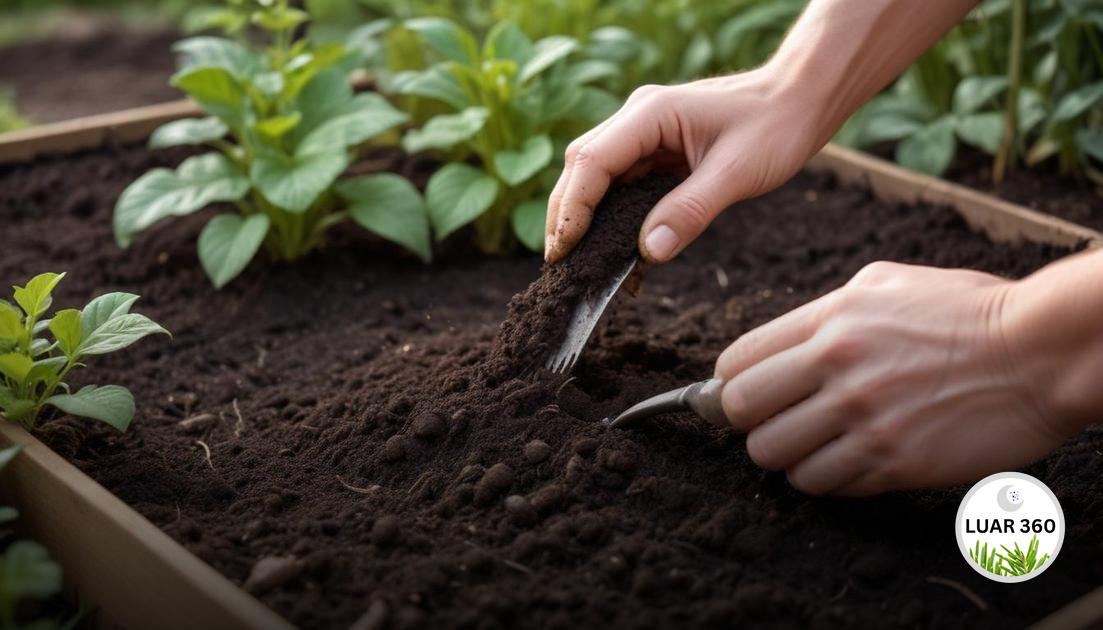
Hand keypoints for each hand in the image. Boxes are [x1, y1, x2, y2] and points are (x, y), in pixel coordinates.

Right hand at [544, 68, 823, 263]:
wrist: (801, 100)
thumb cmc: (775, 127)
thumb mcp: (737, 173)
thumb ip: (691, 211)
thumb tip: (649, 253)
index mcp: (650, 114)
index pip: (591, 162)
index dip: (572, 209)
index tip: (563, 252)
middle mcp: (638, 118)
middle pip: (582, 168)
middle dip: (567, 216)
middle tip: (560, 265)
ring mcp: (645, 133)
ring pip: (597, 177)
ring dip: (585, 218)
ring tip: (580, 263)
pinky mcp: (656, 150)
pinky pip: (623, 184)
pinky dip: (613, 216)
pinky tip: (616, 249)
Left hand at [714, 261, 1077, 496]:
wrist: (1043, 352)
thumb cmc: (969, 313)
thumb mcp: (885, 285)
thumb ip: (823, 315)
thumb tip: (774, 348)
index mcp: (830, 321)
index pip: (736, 363)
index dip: (729, 385)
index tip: (741, 397)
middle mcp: (837, 368)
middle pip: (741, 413)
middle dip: (751, 422)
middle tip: (778, 423)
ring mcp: (864, 418)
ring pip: (777, 458)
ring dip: (790, 457)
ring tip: (818, 446)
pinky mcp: (894, 462)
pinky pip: (827, 485)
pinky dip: (830, 479)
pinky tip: (854, 461)